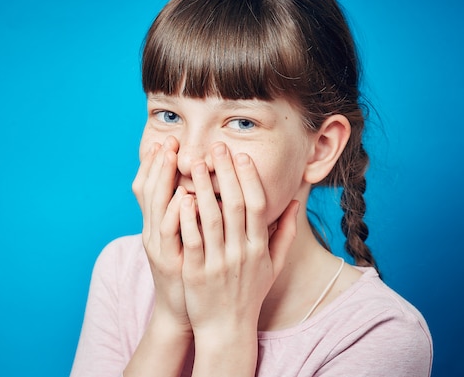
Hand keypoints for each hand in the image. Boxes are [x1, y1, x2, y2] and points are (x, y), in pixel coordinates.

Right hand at [132, 136, 190, 333]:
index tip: (168, 142)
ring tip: (172, 157)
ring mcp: (160, 247)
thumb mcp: (184, 242)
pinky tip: (183, 196)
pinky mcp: (171, 262)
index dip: (157, 165)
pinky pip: (170, 234)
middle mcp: (153, 233)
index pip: (151, 188)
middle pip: (150, 192)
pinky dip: (174, 214)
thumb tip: (197, 189)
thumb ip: (191, 215)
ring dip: (163, 180)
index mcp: (159, 226)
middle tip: (168, 141)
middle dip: (158, 165)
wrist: (185, 313)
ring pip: (156, 208)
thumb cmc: (191, 273)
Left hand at [179, 142, 297, 345]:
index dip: (249, 178)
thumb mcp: (272, 266)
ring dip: (203, 187)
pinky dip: (188, 217)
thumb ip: (285, 234)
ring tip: (194, 162)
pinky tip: (181, 196)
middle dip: (225, 173)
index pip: (257, 205)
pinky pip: (193, 239)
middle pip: (234, 204)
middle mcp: (241, 252)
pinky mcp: (197, 272)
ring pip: (212, 217)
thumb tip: (294, 203)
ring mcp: (219, 262)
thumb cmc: (249, 293)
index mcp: (259, 247)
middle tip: (216, 147)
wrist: (227, 329)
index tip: (240, 156)